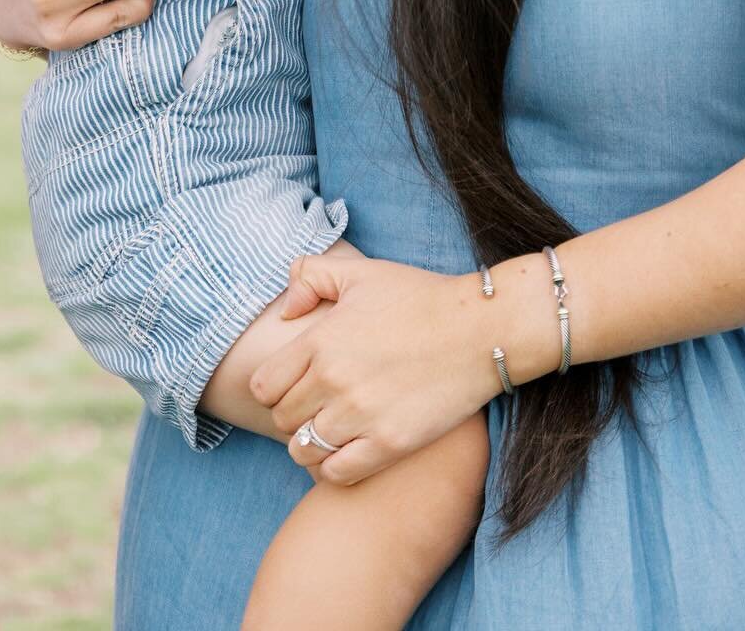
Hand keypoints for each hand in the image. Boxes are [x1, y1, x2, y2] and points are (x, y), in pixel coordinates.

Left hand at [250, 251, 495, 484]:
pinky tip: (343, 454)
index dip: (271, 389)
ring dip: (307, 445)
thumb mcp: (359, 272)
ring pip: (304, 449)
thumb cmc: (418, 298)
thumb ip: (310, 277)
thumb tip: (286, 311)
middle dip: (290, 416)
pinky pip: (337, 473)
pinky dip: (331, 469)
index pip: (264, 385)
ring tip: (323, 435)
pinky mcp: (391, 443)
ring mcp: (362, 414)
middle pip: (282, 419)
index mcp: (320, 340)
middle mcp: (333, 380)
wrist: (480, 330)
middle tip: (310, 410)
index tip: (288, 387)